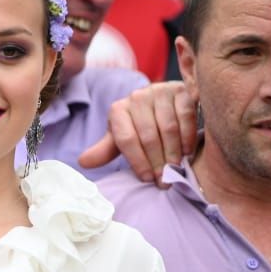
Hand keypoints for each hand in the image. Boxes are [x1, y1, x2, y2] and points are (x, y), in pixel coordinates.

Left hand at [76, 81, 197, 183]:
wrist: (165, 102)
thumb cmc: (140, 125)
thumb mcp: (121, 137)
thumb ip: (105, 150)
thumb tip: (82, 163)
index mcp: (118, 110)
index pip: (125, 139)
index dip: (137, 161)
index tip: (148, 178)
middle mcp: (137, 97)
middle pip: (148, 135)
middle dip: (157, 161)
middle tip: (164, 180)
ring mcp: (159, 91)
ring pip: (168, 127)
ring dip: (173, 152)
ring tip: (176, 169)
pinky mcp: (181, 90)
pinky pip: (185, 116)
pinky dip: (187, 136)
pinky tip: (187, 151)